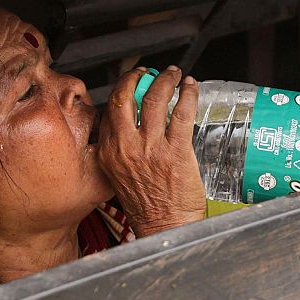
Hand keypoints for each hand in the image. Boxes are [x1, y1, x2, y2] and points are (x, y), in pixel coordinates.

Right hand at [96, 65, 205, 236]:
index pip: (110, 109)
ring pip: (155, 98)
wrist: (165, 227)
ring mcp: (151, 148)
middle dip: (137, 76)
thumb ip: (121, 151)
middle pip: (125, 96)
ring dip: (166, 80)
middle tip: (149, 72)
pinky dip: (187, 94)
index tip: (131, 83)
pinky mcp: (175, 151)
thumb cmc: (146, 208)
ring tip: (174, 75)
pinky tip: (191, 88)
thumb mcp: (119, 176)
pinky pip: (181, 112)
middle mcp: (126, 147)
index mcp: (109, 152)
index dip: (122, 90)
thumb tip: (132, 128)